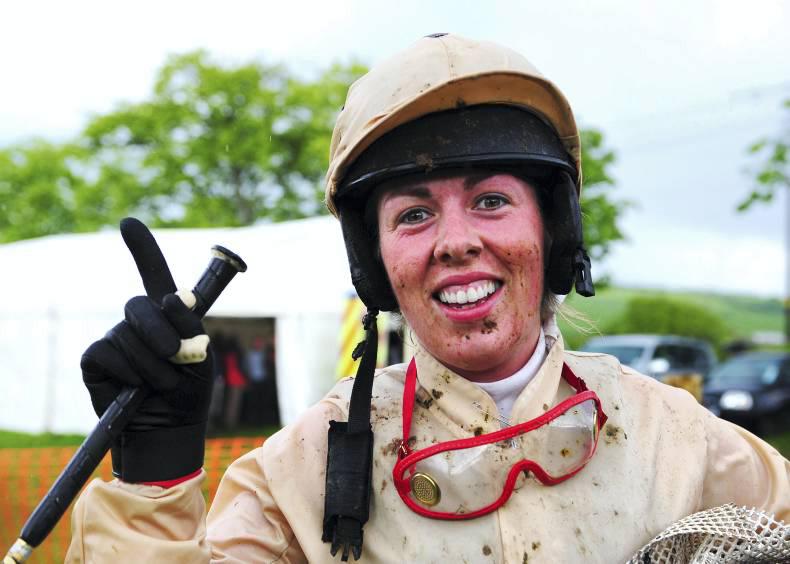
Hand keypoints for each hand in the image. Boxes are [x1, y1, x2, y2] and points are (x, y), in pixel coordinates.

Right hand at [80, 218, 212, 482]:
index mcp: (168, 314)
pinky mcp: (96, 360)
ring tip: (162, 384)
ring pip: (128, 335)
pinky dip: (127, 372)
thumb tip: (170, 298)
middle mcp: (139, 320)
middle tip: (176, 356)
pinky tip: (135, 387)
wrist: (169, 427)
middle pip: (140, 305)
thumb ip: (190, 325)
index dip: (142, 248)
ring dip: (152, 365)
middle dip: (160, 331)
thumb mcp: (201, 355)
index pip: (153, 273)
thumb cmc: (189, 390)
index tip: (128, 223)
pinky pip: (107, 353)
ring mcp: (116, 338)